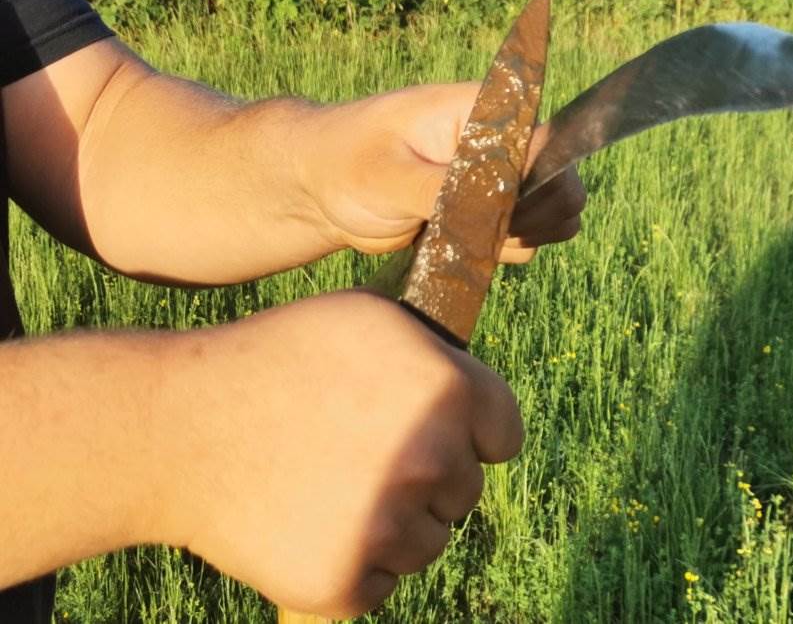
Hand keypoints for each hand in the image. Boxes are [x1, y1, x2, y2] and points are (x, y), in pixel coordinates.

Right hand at [161, 291, 521, 617]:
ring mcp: (391, 527)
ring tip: (329, 485)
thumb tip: (474, 385)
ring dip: (394, 523)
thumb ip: (435, 352)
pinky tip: (309, 521)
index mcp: (448, 391)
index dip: (472, 433)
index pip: (504, 435)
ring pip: (429, 541)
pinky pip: (383, 581)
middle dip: (426, 476)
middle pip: (465, 491)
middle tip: (358, 454)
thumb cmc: (274, 360)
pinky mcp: (347, 582)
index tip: (439, 434)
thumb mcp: (365, 319)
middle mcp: (432, 460)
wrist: (177, 430)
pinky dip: (355, 562)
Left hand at [301, 83, 586, 261]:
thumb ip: (442, 188)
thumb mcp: (386, 175)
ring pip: (550, 219)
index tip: (501, 210)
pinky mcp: (490, 216)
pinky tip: (460, 248)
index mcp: (483, 111)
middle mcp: (502, 144)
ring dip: (516, 240)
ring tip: (459, 237)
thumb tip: (493, 204)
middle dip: (532, 217)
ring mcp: (500, 182)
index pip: (546, 142)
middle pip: (562, 183)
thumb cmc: (346, 162)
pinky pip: (525, 241)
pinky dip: (503, 253)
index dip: (536, 183)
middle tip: (480, 230)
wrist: (321, 189)